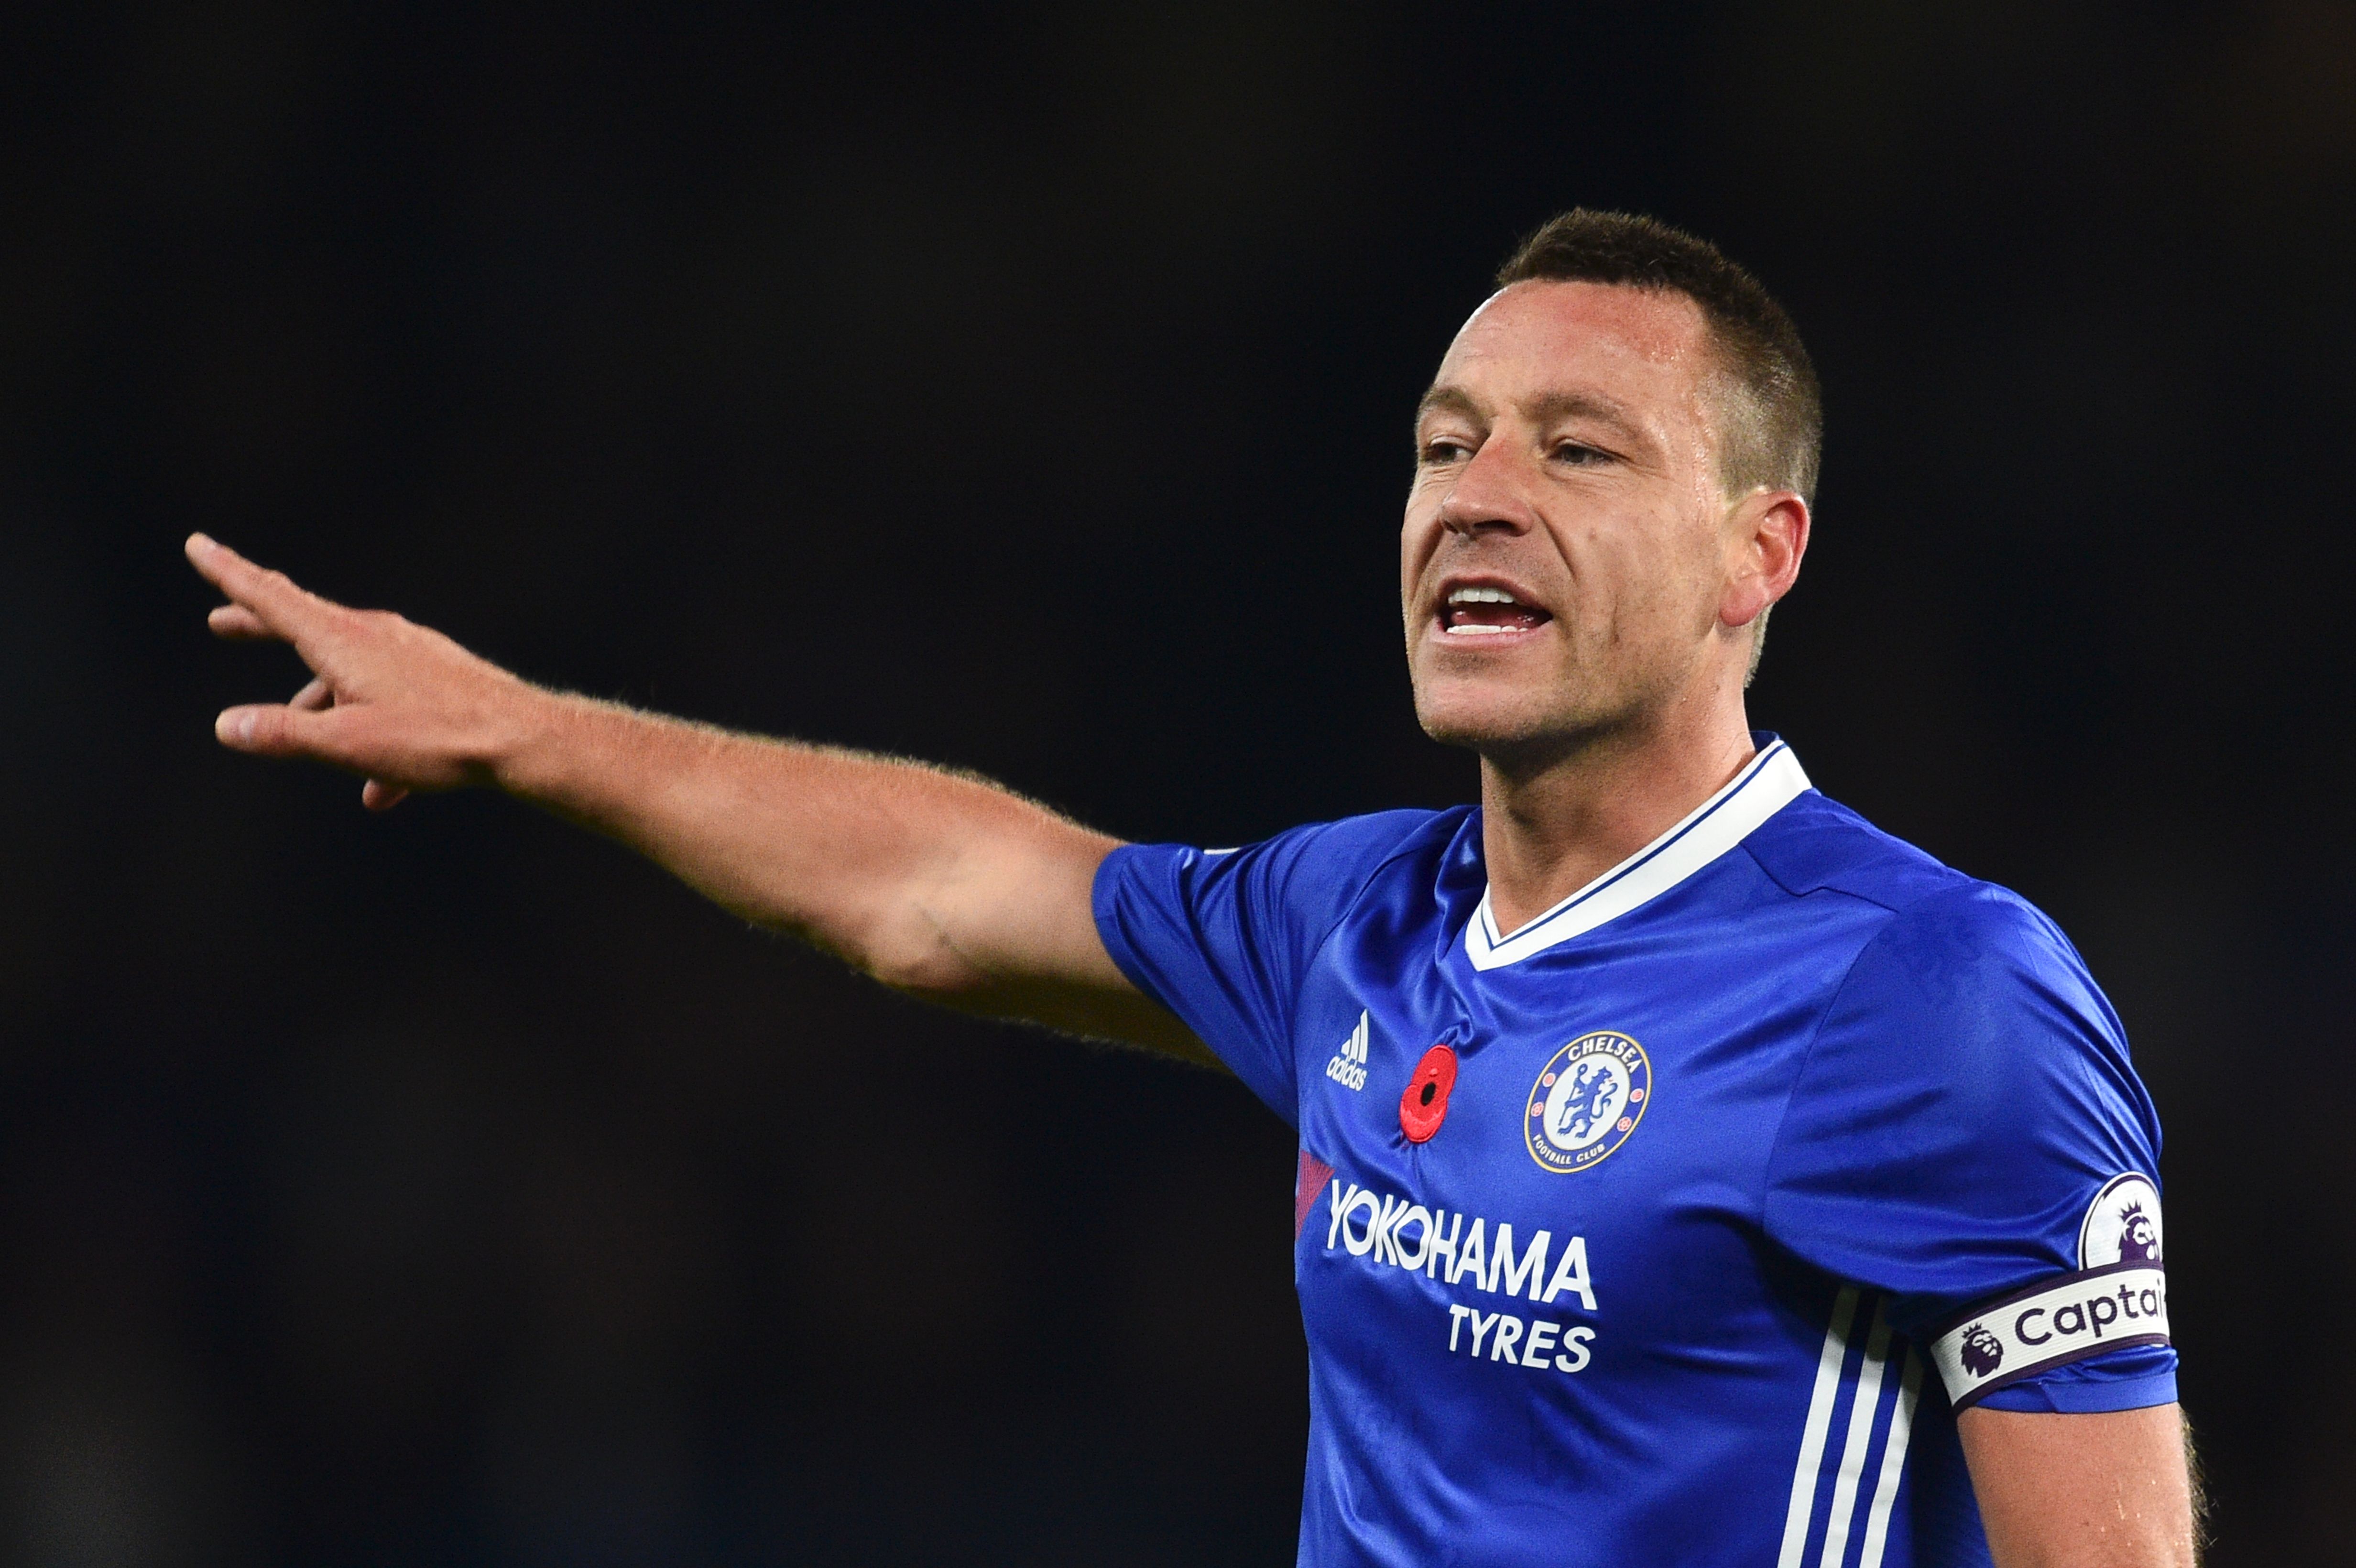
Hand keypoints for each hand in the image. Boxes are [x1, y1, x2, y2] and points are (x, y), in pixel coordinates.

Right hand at [188, 534, 541, 809]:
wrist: (522, 740)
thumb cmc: (436, 739)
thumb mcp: (348, 743)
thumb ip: (285, 733)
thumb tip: (228, 725)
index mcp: (342, 641)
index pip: (271, 599)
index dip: (229, 574)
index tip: (198, 544)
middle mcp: (375, 635)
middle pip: (305, 625)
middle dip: (261, 626)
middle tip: (223, 622)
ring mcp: (412, 653)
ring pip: (351, 674)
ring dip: (324, 702)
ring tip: (310, 732)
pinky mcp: (441, 677)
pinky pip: (394, 705)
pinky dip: (379, 739)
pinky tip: (386, 790)